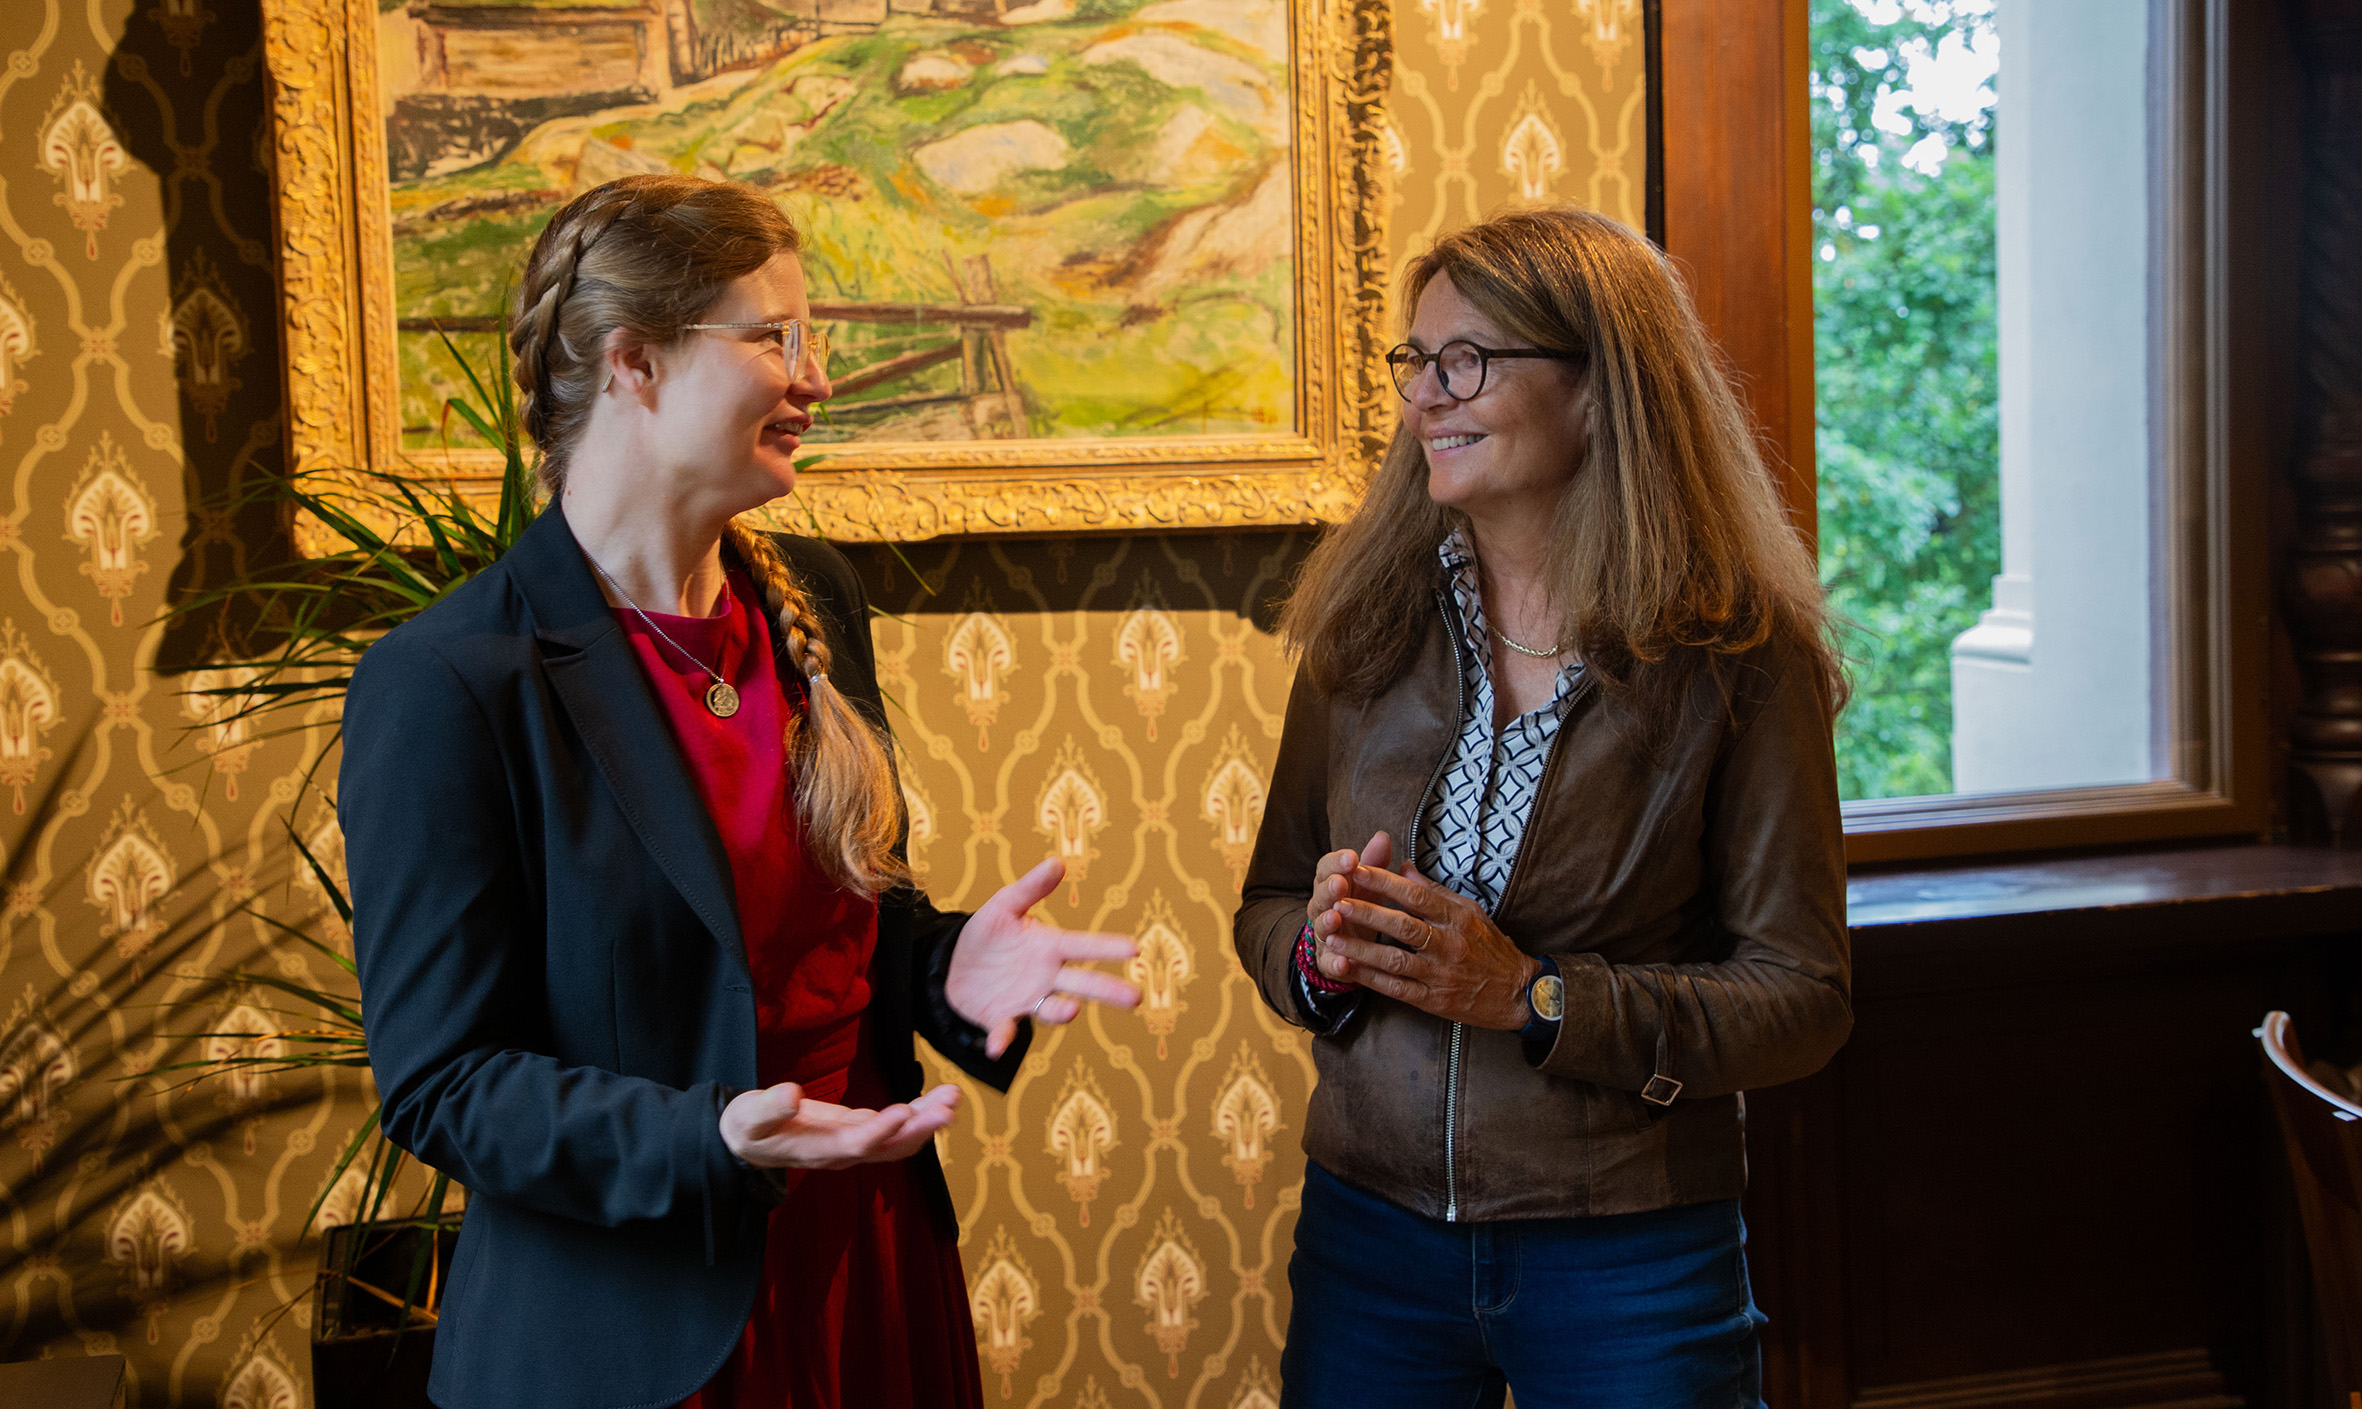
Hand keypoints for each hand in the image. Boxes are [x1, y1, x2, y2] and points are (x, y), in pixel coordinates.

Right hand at [720, 1082, 960, 1168]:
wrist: (746, 1144)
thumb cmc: (745, 1128)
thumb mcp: (747, 1117)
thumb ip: (768, 1108)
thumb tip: (791, 1094)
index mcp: (816, 1150)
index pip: (854, 1144)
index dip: (881, 1131)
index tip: (904, 1112)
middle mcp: (841, 1153)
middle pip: (888, 1147)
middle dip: (920, 1129)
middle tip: (949, 1108)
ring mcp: (852, 1144)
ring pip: (898, 1140)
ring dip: (927, 1121)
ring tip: (954, 1097)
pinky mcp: (857, 1131)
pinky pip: (895, 1129)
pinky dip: (919, 1115)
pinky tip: (940, 1100)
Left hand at [946, 857, 1140, 1057]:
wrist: (953, 963)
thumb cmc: (987, 933)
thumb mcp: (1004, 905)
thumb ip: (1030, 888)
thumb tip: (1058, 862)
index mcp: (1050, 947)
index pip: (1085, 946)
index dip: (1108, 948)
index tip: (1134, 949)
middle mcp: (1046, 977)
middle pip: (1083, 984)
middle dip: (1108, 991)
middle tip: (1136, 998)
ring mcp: (1026, 1000)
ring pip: (1051, 1009)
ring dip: (1061, 1012)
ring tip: (1071, 1012)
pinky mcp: (1000, 1019)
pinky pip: (1005, 1030)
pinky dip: (1002, 1038)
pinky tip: (998, 1046)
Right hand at [1305, 832, 1396, 968]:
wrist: (1348, 945)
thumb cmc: (1360, 906)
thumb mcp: (1367, 884)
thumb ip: (1373, 862)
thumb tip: (1382, 836)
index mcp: (1331, 884)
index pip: (1327, 868)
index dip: (1337, 862)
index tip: (1352, 856)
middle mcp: (1323, 908)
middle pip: (1320, 895)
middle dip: (1329, 889)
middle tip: (1340, 883)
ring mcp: (1323, 935)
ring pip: (1321, 927)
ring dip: (1326, 922)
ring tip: (1335, 918)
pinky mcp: (1328, 961)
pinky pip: (1328, 962)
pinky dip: (1334, 962)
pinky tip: (1343, 962)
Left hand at [1319, 863, 1541, 1030]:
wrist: (1517, 993)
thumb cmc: (1491, 947)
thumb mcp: (1470, 911)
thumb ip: (1435, 891)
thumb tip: (1403, 868)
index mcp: (1458, 919)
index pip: (1416, 896)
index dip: (1385, 882)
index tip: (1358, 869)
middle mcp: (1449, 945)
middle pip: (1402, 926)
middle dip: (1367, 912)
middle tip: (1337, 900)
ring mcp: (1440, 975)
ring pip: (1395, 960)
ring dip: (1361, 948)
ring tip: (1332, 935)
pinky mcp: (1434, 1001)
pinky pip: (1397, 989)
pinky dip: (1370, 979)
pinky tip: (1347, 967)